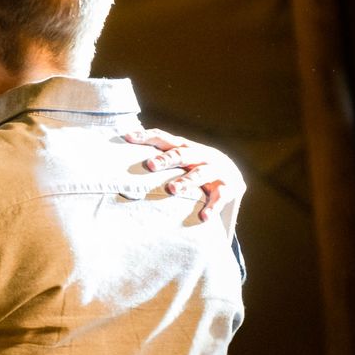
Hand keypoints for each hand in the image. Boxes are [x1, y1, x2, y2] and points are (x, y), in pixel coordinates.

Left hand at [124, 128, 243, 221]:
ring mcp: (216, 170)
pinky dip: (212, 207)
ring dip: (187, 181)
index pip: (163, 138)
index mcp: (185, 147)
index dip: (146, 137)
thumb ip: (158, 157)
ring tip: (173, 189)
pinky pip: (220, 197)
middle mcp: (200, 155)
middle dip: (166, 159)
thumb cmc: (194, 168)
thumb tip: (121, 151)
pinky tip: (203, 217)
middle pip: (181, 154)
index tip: (127, 137)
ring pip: (201, 174)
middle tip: (150, 165)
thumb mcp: (179, 160)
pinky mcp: (228, 187)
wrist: (233, 177)